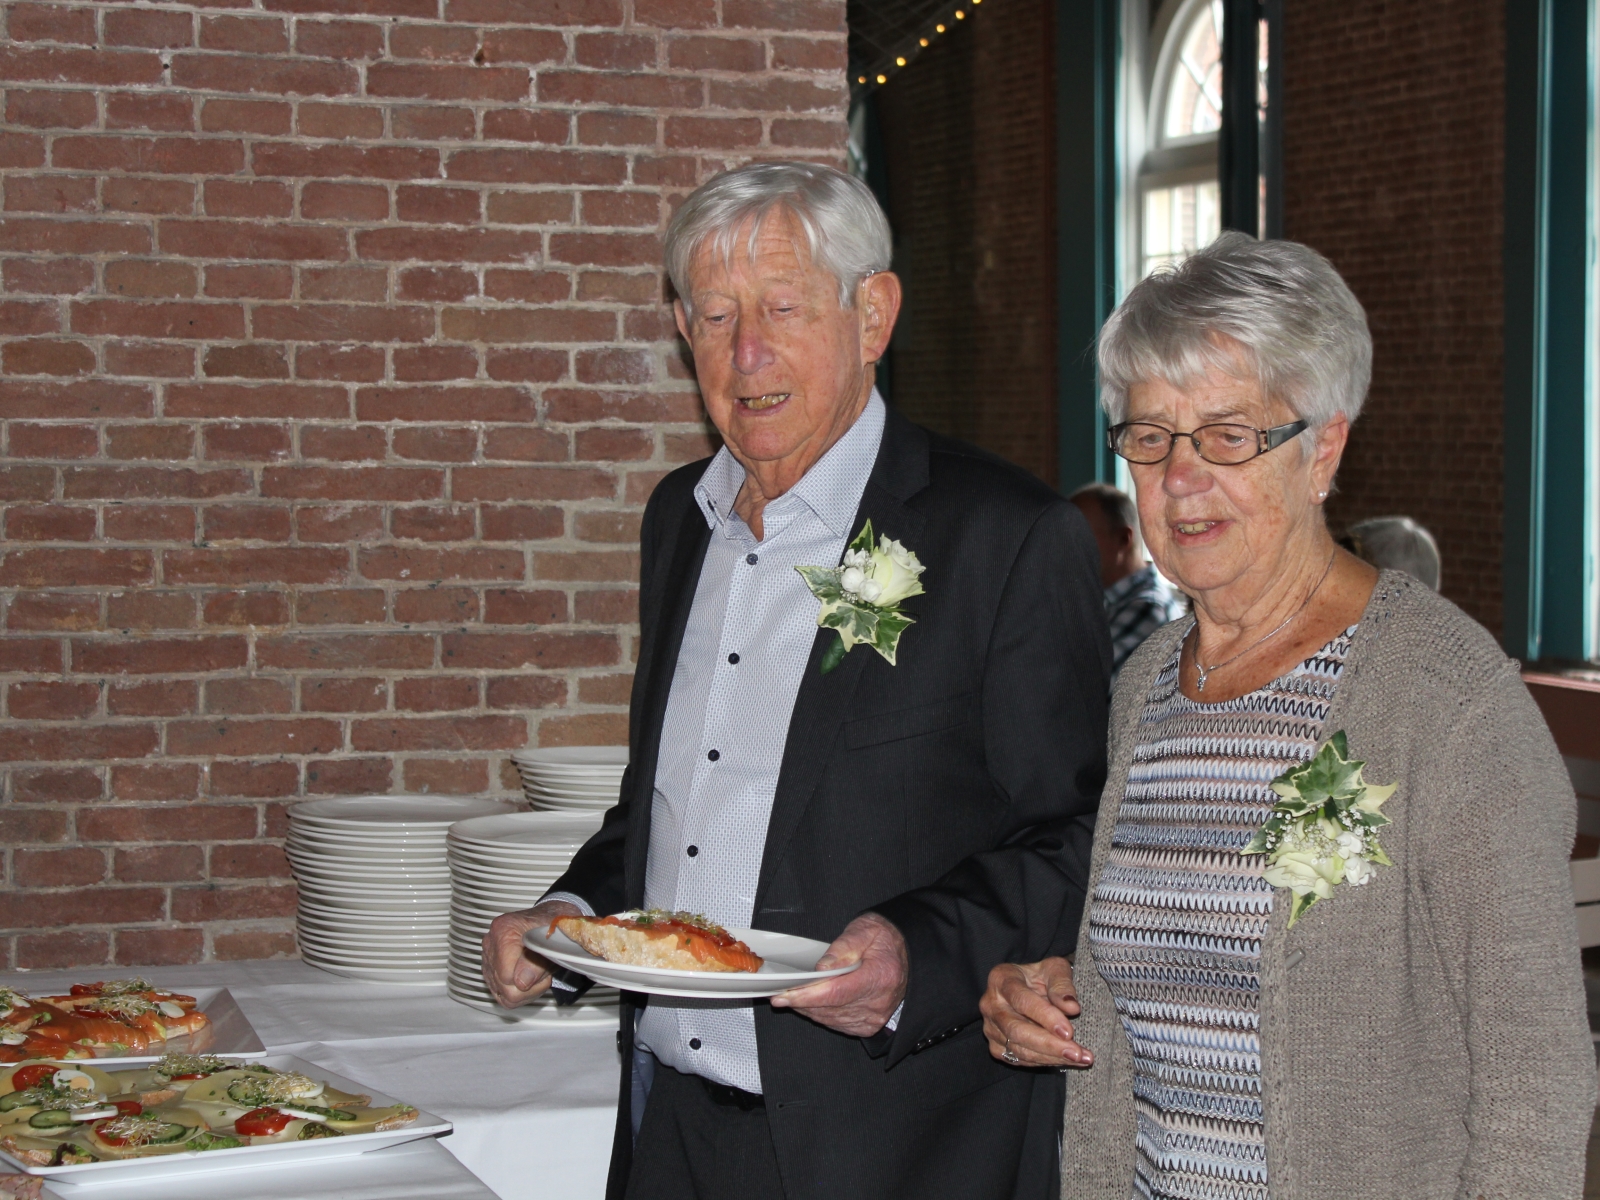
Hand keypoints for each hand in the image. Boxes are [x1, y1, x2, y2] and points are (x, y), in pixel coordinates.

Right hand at [481, 899, 580, 1008]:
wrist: (552, 919)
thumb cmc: (555, 926)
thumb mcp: (555, 938)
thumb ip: (538, 959)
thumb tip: (521, 981)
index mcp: (504, 930)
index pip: (507, 975)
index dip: (532, 975)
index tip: (544, 961)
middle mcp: (491, 943)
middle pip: (504, 987)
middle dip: (531, 985)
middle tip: (544, 968)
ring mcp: (489, 957)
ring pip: (503, 995)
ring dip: (526, 990)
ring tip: (538, 971)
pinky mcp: (490, 970)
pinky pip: (503, 996)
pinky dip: (520, 993)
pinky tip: (531, 978)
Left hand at [770, 912, 907, 1036]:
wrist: (905, 951)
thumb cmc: (883, 939)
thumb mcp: (864, 930)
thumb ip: (842, 948)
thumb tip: (821, 968)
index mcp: (880, 976)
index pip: (836, 993)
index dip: (806, 996)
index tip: (784, 995)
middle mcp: (879, 1001)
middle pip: (830, 1009)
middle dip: (801, 1002)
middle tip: (779, 994)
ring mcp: (875, 1016)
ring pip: (831, 1020)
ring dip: (809, 1010)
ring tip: (791, 997)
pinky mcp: (870, 1024)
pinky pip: (838, 1025)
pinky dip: (822, 1015)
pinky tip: (812, 1004)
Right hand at [979, 957, 1091, 1068]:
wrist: (1030, 989)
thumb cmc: (1042, 977)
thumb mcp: (1055, 969)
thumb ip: (1062, 984)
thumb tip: (1071, 1007)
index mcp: (1001, 978)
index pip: (1021, 1000)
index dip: (1045, 1017)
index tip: (1068, 1031)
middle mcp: (991, 1005)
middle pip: (1016, 1030)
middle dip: (1049, 1044)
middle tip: (1077, 1053)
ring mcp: (991, 1028)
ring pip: (1019, 1049)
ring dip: (1051, 1057)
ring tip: (1080, 1058)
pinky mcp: (996, 1047)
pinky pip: (1020, 1060)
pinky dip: (1045, 1062)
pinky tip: (1067, 1060)